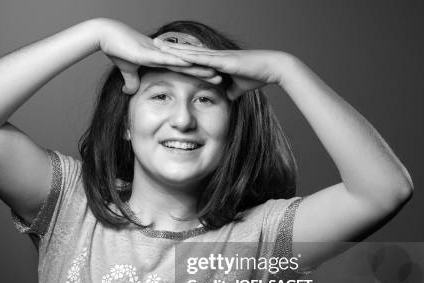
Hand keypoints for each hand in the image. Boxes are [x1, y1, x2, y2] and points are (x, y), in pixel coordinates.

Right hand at [95, 19, 222, 93]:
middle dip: (206, 71)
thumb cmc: (116, 50)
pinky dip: (180, 62)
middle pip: (189, 64)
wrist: (106, 36)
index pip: (184, 68)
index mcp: (161, 59)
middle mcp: (164, 54)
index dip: (198, 74)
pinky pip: (168, 59)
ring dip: (199, 68)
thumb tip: (129, 92)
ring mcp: (158, 53)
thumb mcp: (127, 71)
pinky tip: (193, 65)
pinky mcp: (149, 53)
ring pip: (184, 62)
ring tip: (216, 74)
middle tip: (223, 78)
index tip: (211, 80)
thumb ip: (131, 81)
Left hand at [153, 39, 293, 99]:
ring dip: (174, 49)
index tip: (162, 52)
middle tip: (151, 43)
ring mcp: (217, 56)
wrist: (272, 68)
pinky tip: (177, 55)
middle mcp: (213, 56)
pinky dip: (190, 57)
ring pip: (191, 51)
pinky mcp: (223, 60)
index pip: (191, 56)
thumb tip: (226, 98)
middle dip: (169, 48)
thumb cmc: (257, 76)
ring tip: (157, 45)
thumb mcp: (239, 88)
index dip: (177, 54)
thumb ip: (230, 91)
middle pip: (187, 50)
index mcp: (215, 61)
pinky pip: (203, 58)